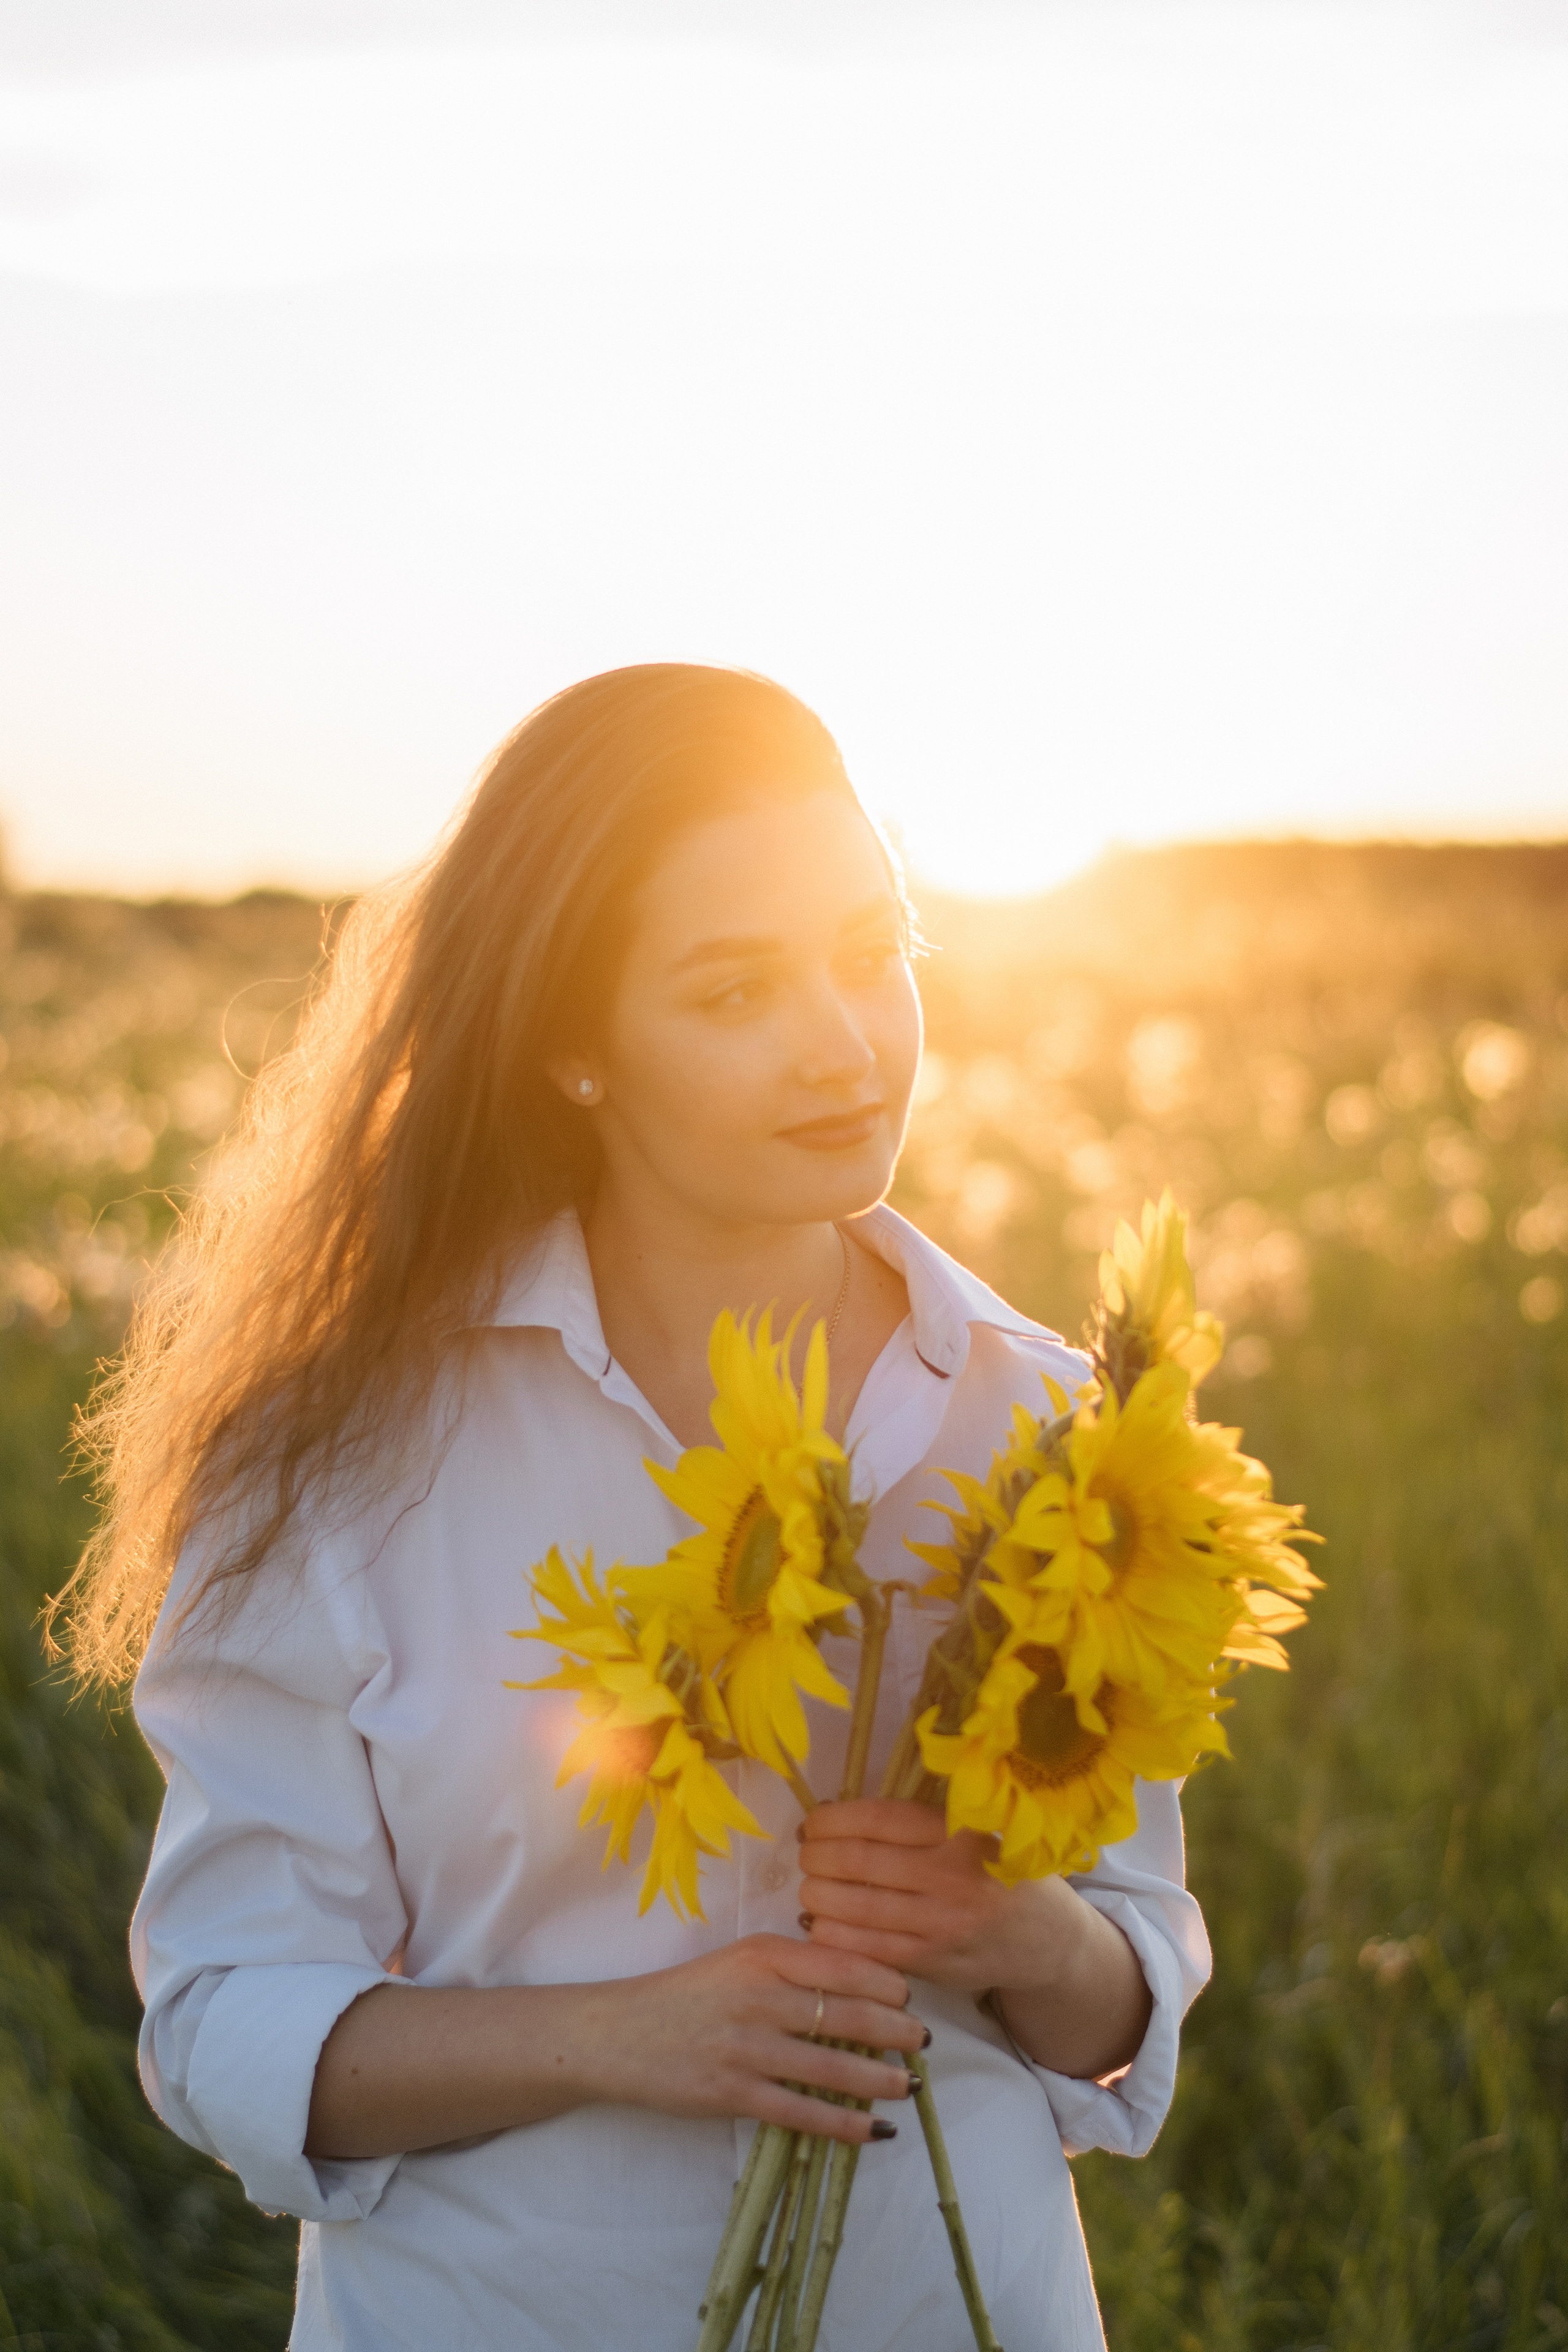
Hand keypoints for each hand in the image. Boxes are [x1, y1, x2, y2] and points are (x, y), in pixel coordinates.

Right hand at [581, 1932, 923, 2145]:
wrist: (618, 2034)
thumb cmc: (686, 1995)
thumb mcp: (737, 1961)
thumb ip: (791, 1968)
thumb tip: (858, 1987)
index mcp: (763, 1954)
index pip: (842, 1964)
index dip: (885, 1983)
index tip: (909, 1996)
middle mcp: (759, 1996)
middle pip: (846, 2013)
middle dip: (895, 2030)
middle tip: (924, 2041)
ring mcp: (747, 2047)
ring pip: (831, 2065)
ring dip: (879, 2079)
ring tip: (909, 2086)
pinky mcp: (734, 2093)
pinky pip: (802, 2111)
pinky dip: (844, 2124)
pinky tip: (873, 2131)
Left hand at [797, 1797, 1076, 1995]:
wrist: (1046, 1939)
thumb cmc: (1000, 1872)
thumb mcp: (974, 1830)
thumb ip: (918, 1824)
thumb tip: (837, 1814)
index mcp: (959, 1832)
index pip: (876, 1819)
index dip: (832, 1819)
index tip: (813, 1821)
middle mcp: (951, 1877)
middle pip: (856, 1862)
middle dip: (816, 1856)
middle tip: (806, 1854)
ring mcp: (940, 1925)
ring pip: (853, 1909)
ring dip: (817, 1895)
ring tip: (811, 1886)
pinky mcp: (930, 1963)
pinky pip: (865, 1949)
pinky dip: (832, 1935)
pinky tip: (823, 1923)